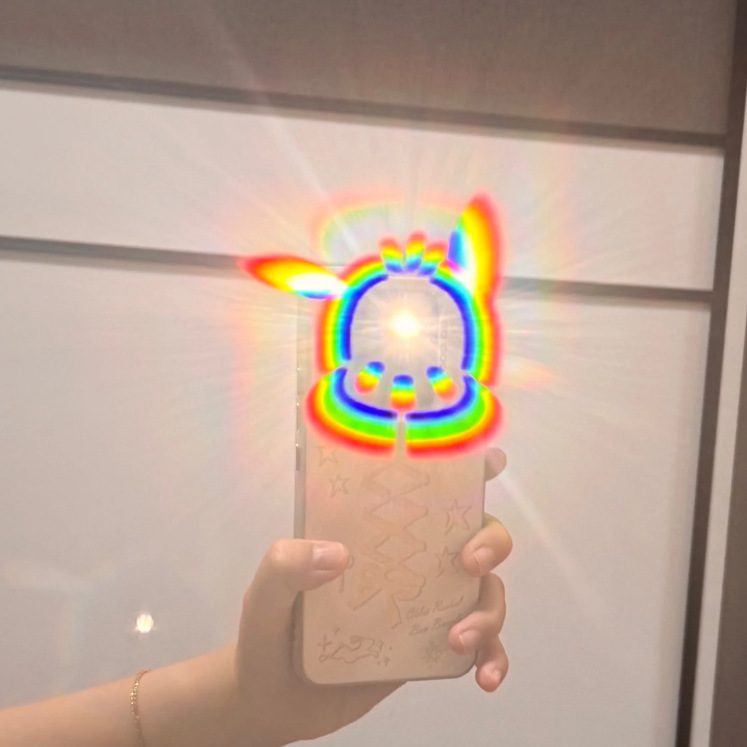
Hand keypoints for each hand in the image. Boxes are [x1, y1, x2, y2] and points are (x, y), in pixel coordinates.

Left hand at [232, 447, 511, 745]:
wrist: (272, 704)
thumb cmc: (266, 636)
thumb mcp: (264, 596)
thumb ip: (284, 568)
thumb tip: (338, 554)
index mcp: (373, 533)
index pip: (420, 489)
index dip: (462, 467)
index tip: (490, 459)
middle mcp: (407, 560)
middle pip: (474, 533)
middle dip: (490, 540)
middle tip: (469, 563)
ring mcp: (423, 603)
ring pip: (486, 590)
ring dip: (489, 610)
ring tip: (458, 640)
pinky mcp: (429, 646)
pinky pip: (481, 646)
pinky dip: (493, 657)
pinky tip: (484, 678)